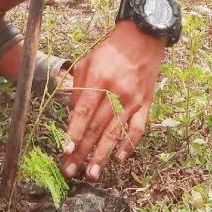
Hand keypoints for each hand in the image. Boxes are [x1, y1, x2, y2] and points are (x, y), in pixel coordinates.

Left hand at [62, 21, 165, 180]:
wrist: (141, 38)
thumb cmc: (110, 51)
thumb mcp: (87, 63)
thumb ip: (78, 89)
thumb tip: (72, 116)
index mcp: (99, 79)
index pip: (84, 112)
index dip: (73, 133)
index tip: (65, 151)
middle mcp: (116, 92)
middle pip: (96, 127)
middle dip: (82, 151)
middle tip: (71, 170)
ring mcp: (133, 100)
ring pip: (115, 133)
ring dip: (102, 155)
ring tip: (92, 173)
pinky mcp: (145, 105)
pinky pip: (137, 129)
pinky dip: (129, 145)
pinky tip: (120, 158)